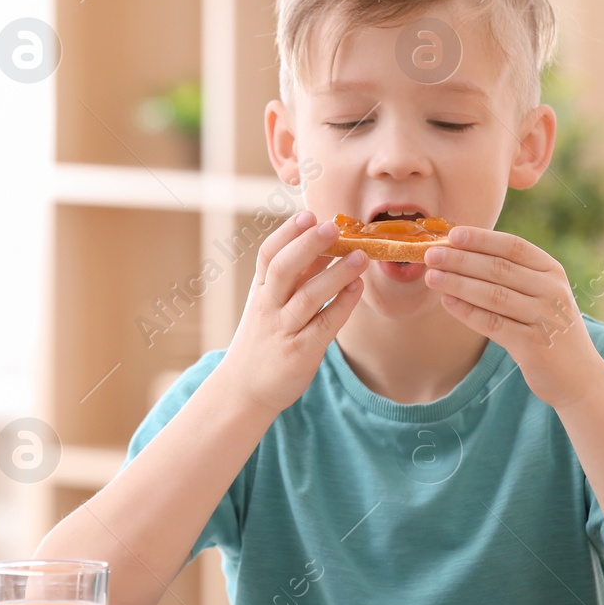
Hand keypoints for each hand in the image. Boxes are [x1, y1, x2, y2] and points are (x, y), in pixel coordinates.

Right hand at [217, 211, 368, 418]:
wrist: (243, 390)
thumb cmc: (263, 340)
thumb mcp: (268, 305)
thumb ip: (293, 278)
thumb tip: (322, 243)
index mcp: (259, 291)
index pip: (267, 255)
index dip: (287, 233)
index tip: (308, 214)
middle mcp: (267, 307)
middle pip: (283, 269)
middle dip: (308, 246)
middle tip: (333, 226)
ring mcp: (282, 330)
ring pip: (307, 296)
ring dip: (335, 274)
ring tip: (360, 256)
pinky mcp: (300, 352)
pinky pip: (324, 325)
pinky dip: (342, 305)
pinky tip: (357, 288)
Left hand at [423, 227, 603, 408]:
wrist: (579, 375)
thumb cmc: (549, 328)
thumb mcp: (542, 294)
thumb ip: (513, 274)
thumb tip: (462, 253)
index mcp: (552, 271)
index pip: (513, 246)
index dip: (481, 239)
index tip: (452, 234)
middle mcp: (552, 290)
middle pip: (499, 268)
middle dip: (461, 259)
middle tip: (430, 254)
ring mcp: (545, 318)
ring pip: (493, 294)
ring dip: (458, 283)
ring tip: (431, 276)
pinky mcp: (533, 345)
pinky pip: (493, 324)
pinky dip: (467, 312)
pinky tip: (447, 302)